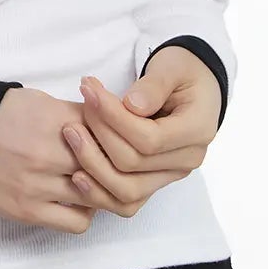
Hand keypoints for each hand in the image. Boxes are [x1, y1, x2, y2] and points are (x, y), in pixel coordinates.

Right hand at [0, 86, 116, 234]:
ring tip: (99, 183)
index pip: (110, 134)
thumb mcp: (42, 101)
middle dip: (118, 166)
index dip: (121, 139)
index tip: (122, 141)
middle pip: (109, 166)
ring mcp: (39, 185)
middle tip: (120, 165)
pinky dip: (86, 214)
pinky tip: (81, 202)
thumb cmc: (3, 116)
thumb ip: (79, 113)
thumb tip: (114, 122)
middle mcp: (50, 154)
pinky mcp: (29, 211)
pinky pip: (77, 222)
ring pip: (98, 197)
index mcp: (56, 121)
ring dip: (104, 190)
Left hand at [59, 48, 221, 219]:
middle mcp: (185, 161)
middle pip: (132, 163)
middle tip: (81, 103)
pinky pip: (123, 203)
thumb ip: (154, 85)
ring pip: (126, 191)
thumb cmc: (180, 72)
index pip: (149, 138)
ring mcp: (168, 176)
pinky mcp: (151, 183)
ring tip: (71, 133)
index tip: (90, 90)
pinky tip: (75, 174)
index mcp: (197, 131)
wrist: (189, 84)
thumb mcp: (172, 66)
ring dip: (92, 164)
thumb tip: (132, 106)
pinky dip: (98, 193)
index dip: (113, 117)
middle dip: (99, 133)